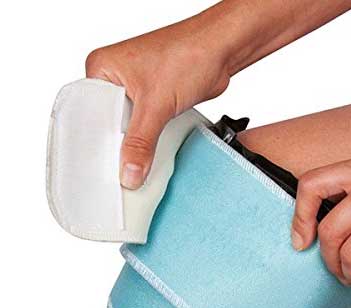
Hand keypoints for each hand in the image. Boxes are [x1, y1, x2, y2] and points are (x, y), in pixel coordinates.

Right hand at [85, 20, 230, 188]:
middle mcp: (114, 78)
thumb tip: (129, 174)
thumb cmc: (188, 55)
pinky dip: (150, 140)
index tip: (103, 169)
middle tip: (122, 172)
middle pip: (108, 124)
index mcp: (101, 68)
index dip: (97, 143)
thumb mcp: (157, 105)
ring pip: (128, 128)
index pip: (89, 116)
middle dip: (118, 147)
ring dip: (136, 145)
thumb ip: (140, 143)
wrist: (221, 50)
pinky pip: (145, 126)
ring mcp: (135, 89)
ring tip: (136, 167)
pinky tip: (151, 155)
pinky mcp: (154, 99)